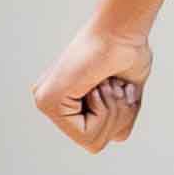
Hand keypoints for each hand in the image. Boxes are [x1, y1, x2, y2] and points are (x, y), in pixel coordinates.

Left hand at [32, 23, 151, 151]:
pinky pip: (87, 133)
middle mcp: (49, 103)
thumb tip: (116, 137)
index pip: (96, 139)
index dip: (119, 119)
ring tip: (107, 82)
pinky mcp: (48, 102)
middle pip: (94, 144)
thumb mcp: (127, 95)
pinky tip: (97, 85)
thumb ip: (117, 117)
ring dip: (113, 112)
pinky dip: (105, 111)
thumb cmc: (128, 53)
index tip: (117, 87)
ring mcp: (45, 103)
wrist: (122, 30)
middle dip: (117, 118)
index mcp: (64, 102)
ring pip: (93, 141)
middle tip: (113, 85)